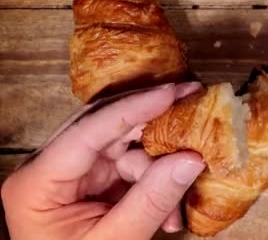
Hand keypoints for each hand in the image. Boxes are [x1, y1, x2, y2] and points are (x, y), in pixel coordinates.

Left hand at [2, 82, 205, 239]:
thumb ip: (152, 201)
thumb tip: (192, 159)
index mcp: (38, 181)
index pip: (87, 130)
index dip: (133, 107)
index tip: (172, 93)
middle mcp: (51, 166)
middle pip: (106, 125)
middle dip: (152, 121)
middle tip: (191, 99)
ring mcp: (73, 170)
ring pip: (125, 144)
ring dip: (159, 165)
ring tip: (180, 198)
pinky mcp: (93, 178)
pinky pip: (132, 163)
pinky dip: (156, 180)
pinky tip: (170, 212)